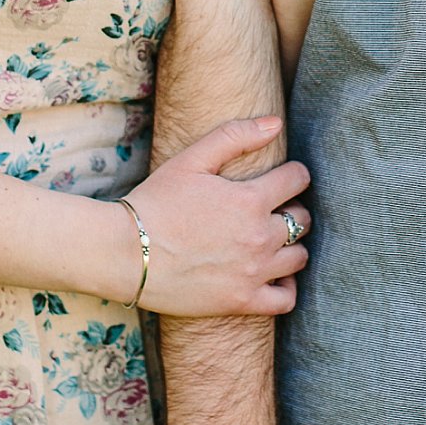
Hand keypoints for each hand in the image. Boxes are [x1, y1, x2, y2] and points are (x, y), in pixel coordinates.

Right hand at [122, 113, 310, 314]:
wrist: (123, 254)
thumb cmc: (154, 203)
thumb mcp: (190, 160)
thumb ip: (234, 136)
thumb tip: (276, 123)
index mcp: (251, 200)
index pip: (298, 180)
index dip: (293, 175)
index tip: (283, 178)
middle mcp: (260, 236)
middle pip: (303, 219)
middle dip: (292, 210)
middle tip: (272, 211)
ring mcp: (253, 272)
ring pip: (299, 257)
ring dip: (291, 246)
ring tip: (271, 242)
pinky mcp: (242, 301)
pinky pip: (286, 299)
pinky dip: (286, 288)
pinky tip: (272, 277)